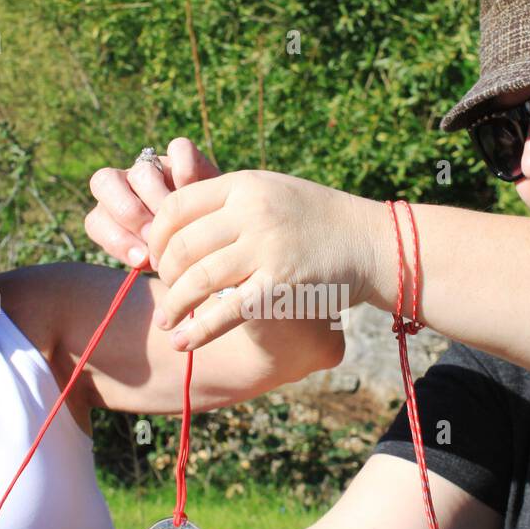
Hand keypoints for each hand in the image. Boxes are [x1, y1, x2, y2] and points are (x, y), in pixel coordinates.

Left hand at [85, 137, 220, 269]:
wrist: (223, 243)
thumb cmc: (188, 259)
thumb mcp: (162, 264)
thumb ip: (145, 259)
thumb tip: (142, 257)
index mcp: (113, 216)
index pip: (96, 220)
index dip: (116, 240)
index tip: (142, 260)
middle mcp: (128, 186)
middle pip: (103, 182)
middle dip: (128, 213)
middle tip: (153, 236)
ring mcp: (155, 167)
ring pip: (141, 171)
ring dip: (158, 200)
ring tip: (181, 223)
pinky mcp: (184, 156)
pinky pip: (179, 150)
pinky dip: (186, 172)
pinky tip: (200, 198)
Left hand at [146, 170, 379, 349]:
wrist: (373, 243)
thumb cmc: (319, 220)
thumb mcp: (273, 192)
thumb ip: (230, 202)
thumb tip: (175, 223)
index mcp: (245, 185)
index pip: (176, 207)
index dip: (156, 235)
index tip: (156, 256)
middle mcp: (252, 213)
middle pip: (181, 246)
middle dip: (164, 274)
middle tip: (167, 291)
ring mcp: (266, 249)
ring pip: (196, 280)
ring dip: (174, 305)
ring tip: (166, 322)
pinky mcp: (280, 286)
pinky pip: (225, 312)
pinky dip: (198, 332)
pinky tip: (183, 343)